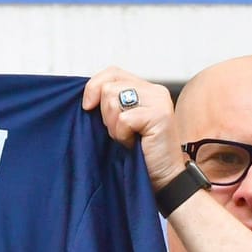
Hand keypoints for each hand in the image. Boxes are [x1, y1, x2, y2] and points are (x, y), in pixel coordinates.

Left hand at [81, 67, 182, 188]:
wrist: (164, 179)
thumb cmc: (142, 154)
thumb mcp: (123, 122)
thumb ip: (113, 102)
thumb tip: (88, 96)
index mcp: (147, 89)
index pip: (112, 72)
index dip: (93, 86)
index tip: (87, 107)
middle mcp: (155, 91)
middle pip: (109, 87)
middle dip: (105, 113)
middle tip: (120, 131)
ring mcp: (159, 102)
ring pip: (113, 100)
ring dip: (113, 126)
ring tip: (128, 138)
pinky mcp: (159, 116)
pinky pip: (123, 119)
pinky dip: (122, 136)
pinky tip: (133, 144)